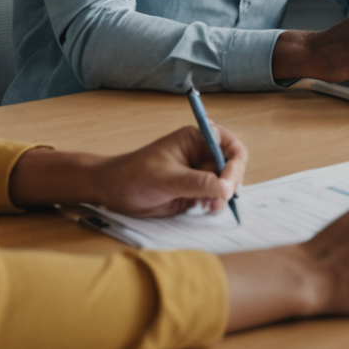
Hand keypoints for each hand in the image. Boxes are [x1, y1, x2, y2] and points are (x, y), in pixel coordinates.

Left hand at [93, 125, 248, 217]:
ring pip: (225, 184)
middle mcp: (201, 154)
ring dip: (222, 197)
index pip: (231, 148)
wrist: (113, 191)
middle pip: (232, 167)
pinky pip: (214, 196)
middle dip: (229, 185)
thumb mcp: (168, 179)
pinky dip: (214, 204)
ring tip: (208, 207)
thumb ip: (199, 183)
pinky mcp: (194, 190)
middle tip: (218, 201)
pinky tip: (203, 208)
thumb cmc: (134, 176)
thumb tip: (226, 189)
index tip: (227, 185)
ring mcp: (198, 173)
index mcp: (197, 139)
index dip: (235, 166)